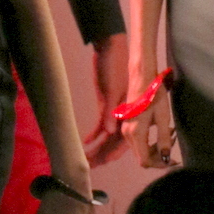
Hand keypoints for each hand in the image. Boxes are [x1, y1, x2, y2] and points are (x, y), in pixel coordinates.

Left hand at [83, 33, 129, 164]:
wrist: (110, 46)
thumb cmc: (114, 64)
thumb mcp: (112, 87)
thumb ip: (110, 110)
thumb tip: (107, 132)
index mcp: (130, 114)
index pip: (122, 142)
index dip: (111, 155)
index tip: (100, 166)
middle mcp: (124, 116)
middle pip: (113, 143)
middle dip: (101, 156)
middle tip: (86, 167)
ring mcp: (115, 111)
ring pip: (107, 136)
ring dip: (96, 147)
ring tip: (84, 158)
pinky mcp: (106, 104)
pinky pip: (101, 124)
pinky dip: (93, 134)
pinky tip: (85, 141)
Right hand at [120, 83, 175, 169]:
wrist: (142, 77)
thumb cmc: (155, 94)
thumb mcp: (163, 117)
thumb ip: (164, 140)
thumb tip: (165, 159)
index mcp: (135, 133)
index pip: (145, 161)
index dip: (159, 164)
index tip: (173, 159)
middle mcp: (127, 134)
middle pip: (142, 157)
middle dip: (159, 156)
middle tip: (173, 143)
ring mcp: (125, 129)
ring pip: (140, 150)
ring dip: (155, 149)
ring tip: (170, 135)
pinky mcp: (127, 124)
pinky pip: (138, 141)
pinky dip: (150, 142)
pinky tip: (162, 130)